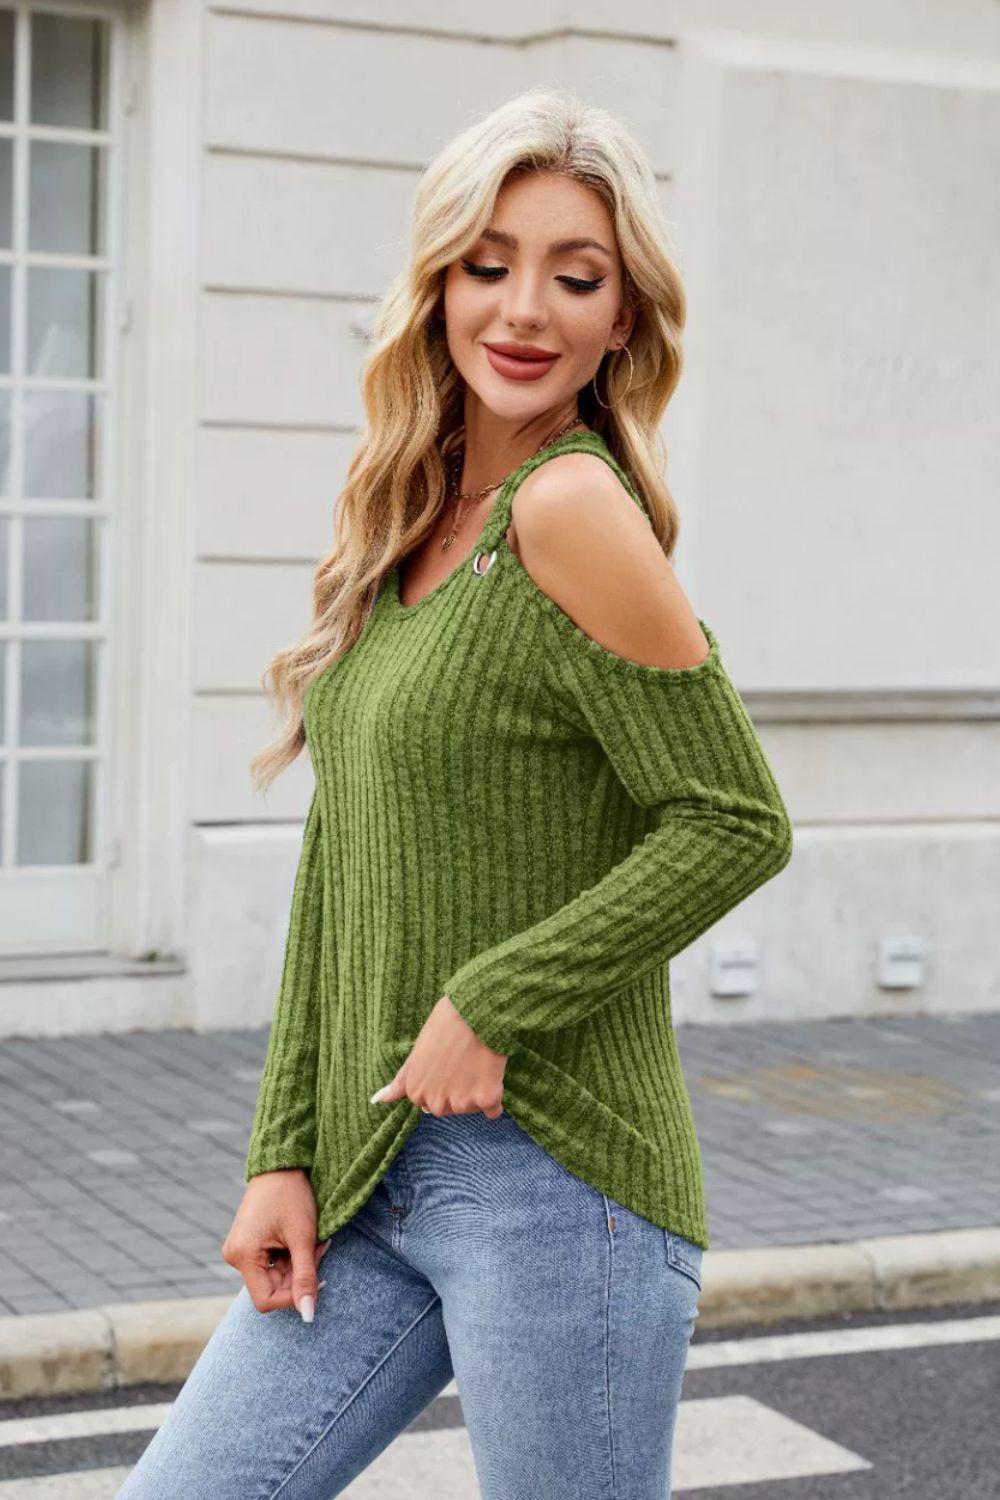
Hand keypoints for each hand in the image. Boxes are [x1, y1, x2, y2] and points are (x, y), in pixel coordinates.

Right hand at [222, 1168, 329, 1318]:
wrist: (281, 1164)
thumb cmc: (292, 1195)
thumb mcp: (303, 1237)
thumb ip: (305, 1278)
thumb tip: (309, 1316)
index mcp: (243, 1256)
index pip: (267, 1300)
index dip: (294, 1296)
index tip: (317, 1277)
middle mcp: (234, 1256)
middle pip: (271, 1287)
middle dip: (298, 1275)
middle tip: (318, 1248)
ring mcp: (239, 1249)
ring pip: (273, 1276)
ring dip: (296, 1264)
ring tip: (310, 1240)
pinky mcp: (247, 1243)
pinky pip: (269, 1263)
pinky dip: (288, 1256)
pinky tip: (299, 1238)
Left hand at [371, 995, 507, 1118]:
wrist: (474, 1012)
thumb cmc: (444, 1026)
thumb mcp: (416, 1052)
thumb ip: (401, 1080)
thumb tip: (378, 1100)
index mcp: (416, 1092)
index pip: (429, 1103)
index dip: (441, 1082)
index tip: (447, 1064)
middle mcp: (436, 1103)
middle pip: (451, 1108)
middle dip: (458, 1091)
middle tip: (463, 1063)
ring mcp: (461, 1103)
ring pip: (472, 1108)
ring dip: (477, 1092)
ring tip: (476, 1063)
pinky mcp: (486, 1099)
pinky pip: (493, 1110)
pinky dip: (495, 1097)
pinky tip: (491, 1074)